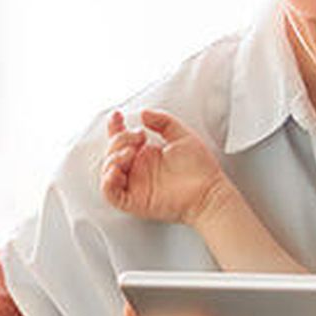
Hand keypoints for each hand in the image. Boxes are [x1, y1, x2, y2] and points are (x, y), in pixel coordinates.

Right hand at [100, 109, 231, 226]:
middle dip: (120, 140)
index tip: (118, 116)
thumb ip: (163, 121)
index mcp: (146, 155)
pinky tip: (117, 171)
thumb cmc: (200, 168)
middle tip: (139, 137)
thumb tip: (143, 113)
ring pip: (107, 172)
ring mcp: (135, 186)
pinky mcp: (134, 202)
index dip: (114, 128)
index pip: (121, 140)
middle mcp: (138, 170)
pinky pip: (111, 194)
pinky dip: (108, 182)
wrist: (208, 191)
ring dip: (113, 158)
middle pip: (112, 152)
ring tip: (131, 152)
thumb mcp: (182, 135)